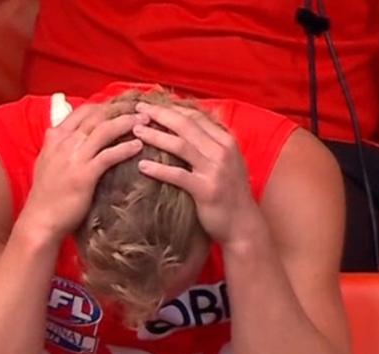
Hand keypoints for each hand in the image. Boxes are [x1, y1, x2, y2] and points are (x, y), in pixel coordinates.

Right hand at [18, 103, 145, 242]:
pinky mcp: (85, 174)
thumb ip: (60, 146)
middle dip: (122, 109)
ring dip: (128, 123)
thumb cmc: (46, 195)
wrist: (40, 220)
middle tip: (141, 109)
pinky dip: (126, 148)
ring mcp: (74, 157)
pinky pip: (109, 155)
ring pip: (105, 130)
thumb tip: (74, 135)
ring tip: (146, 122)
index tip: (122, 105)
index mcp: (55, 137)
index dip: (106, 105)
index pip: (83, 111)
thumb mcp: (47, 162)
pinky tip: (138, 146)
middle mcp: (64, 142)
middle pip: (97, 116)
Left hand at [133, 103, 261, 244]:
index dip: (171, 108)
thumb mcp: (224, 162)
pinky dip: (159, 170)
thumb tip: (187, 125)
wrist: (242, 224)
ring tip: (136, 131)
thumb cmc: (228, 193)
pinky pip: (179, 176)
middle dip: (160, 115)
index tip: (150, 104)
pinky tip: (142, 166)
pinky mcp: (206, 190)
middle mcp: (222, 151)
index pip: (196, 116)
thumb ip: (209, 144)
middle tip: (138, 109)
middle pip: (186, 125)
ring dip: (156, 136)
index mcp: (226, 141)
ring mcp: (215, 170)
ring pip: (181, 146)